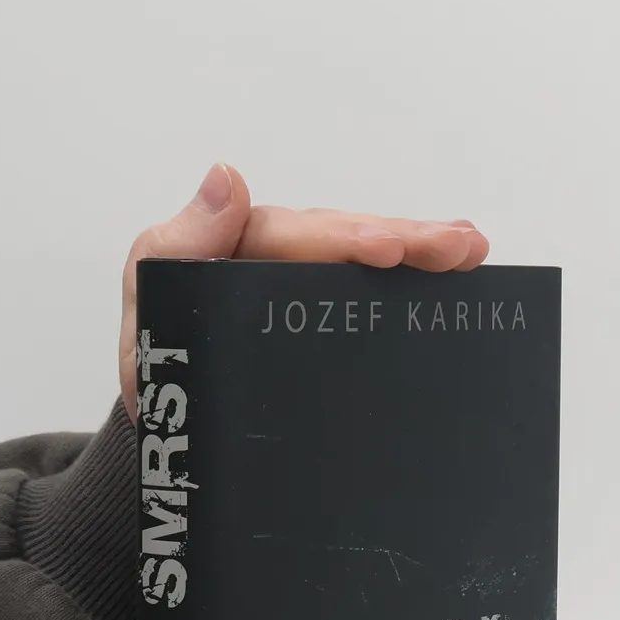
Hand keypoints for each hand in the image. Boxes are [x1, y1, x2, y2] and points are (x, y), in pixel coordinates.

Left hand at [119, 164, 489, 412]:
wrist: (180, 441)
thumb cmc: (163, 385)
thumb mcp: (148, 328)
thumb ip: (169, 254)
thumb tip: (224, 178)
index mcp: (225, 256)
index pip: (290, 235)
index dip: (344, 238)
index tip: (390, 251)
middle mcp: (268, 259)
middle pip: (340, 237)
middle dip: (403, 237)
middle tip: (459, 248)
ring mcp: (301, 286)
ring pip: (366, 256)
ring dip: (423, 247)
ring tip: (472, 249)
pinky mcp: (325, 315)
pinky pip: (373, 286)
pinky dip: (419, 276)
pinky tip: (464, 268)